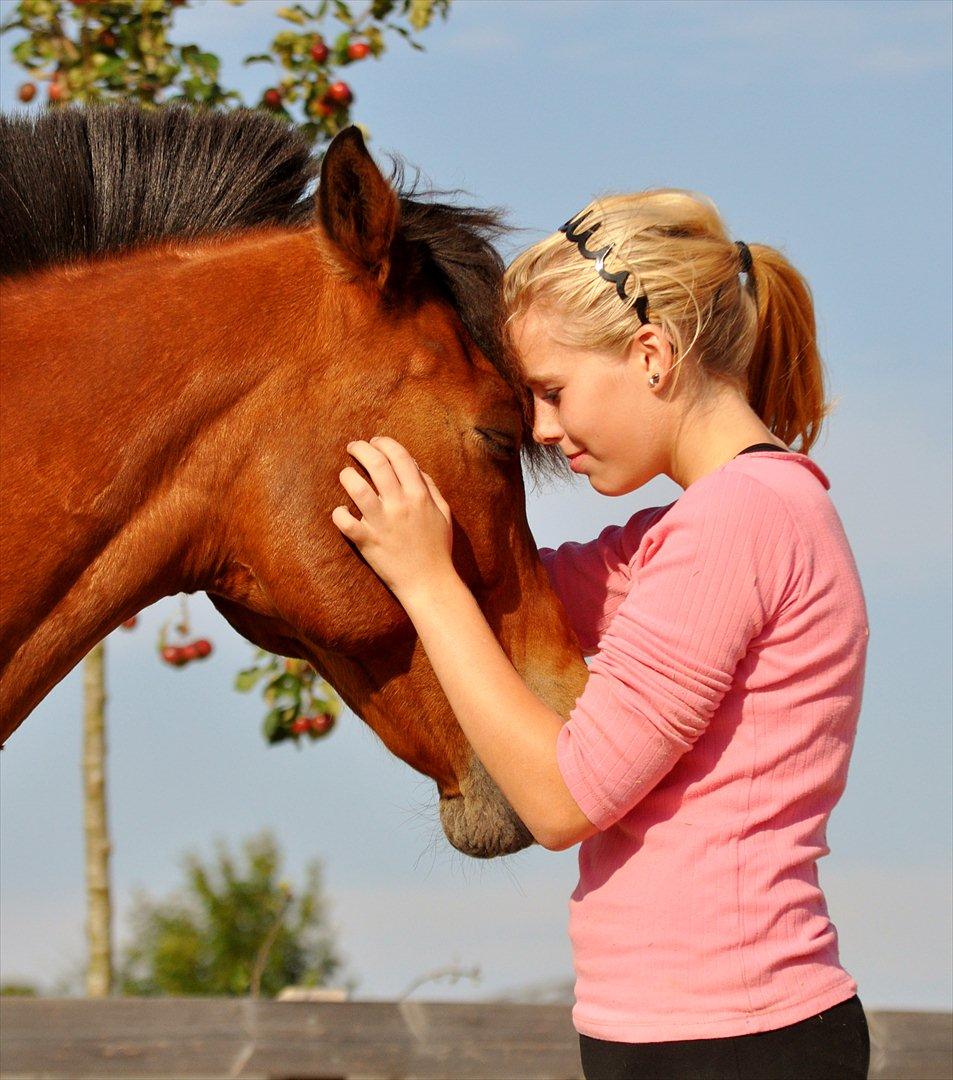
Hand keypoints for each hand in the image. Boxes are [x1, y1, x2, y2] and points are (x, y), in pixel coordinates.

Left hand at [331, 436, 455, 601]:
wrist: (429, 583)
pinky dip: (339, 514)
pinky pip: (346, 522)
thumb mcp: (444, 514)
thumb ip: (430, 488)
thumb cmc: (437, 548)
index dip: (385, 443)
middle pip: (377, 465)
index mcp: (419, 496)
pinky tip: (341, 511)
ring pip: (357, 489)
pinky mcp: (367, 542)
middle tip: (353, 447)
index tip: (376, 441)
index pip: (400, 457)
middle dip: (362, 449)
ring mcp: (382, 524)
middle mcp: (400, 506)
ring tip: (345, 474)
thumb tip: (415, 467)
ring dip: (347, 476)